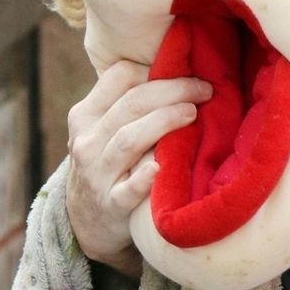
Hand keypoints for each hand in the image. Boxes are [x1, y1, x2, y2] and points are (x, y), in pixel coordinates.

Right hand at [65, 60, 212, 271]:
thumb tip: (174, 66)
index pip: (118, 77)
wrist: (85, 223)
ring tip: (193, 112)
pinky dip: (143, 179)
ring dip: (164, 122)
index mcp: (85, 115)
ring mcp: (97, 174)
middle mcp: (87, 141)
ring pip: (129, 139)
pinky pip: (127, 191)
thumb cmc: (106, 165)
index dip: (154, 67)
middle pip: (132, 104)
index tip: (187, 67)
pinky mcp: (111, 206)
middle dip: (172, 90)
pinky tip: (159, 168)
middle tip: (204, 88)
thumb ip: (126, 104)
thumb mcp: (101, 131)